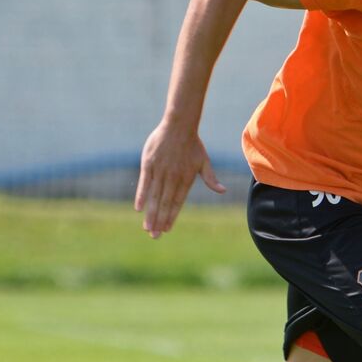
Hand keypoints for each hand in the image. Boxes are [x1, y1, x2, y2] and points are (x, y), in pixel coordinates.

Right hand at [134, 120, 225, 237]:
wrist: (179, 125)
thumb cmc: (193, 145)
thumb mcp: (204, 162)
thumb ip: (210, 178)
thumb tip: (222, 191)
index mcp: (185, 179)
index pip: (177, 203)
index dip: (172, 217)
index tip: (167, 229)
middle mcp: (172, 178)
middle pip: (164, 204)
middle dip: (159, 221)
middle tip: (154, 236)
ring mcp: (160, 171)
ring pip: (154, 196)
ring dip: (150, 213)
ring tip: (147, 228)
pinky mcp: (148, 164)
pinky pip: (144, 183)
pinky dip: (141, 196)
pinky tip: (139, 208)